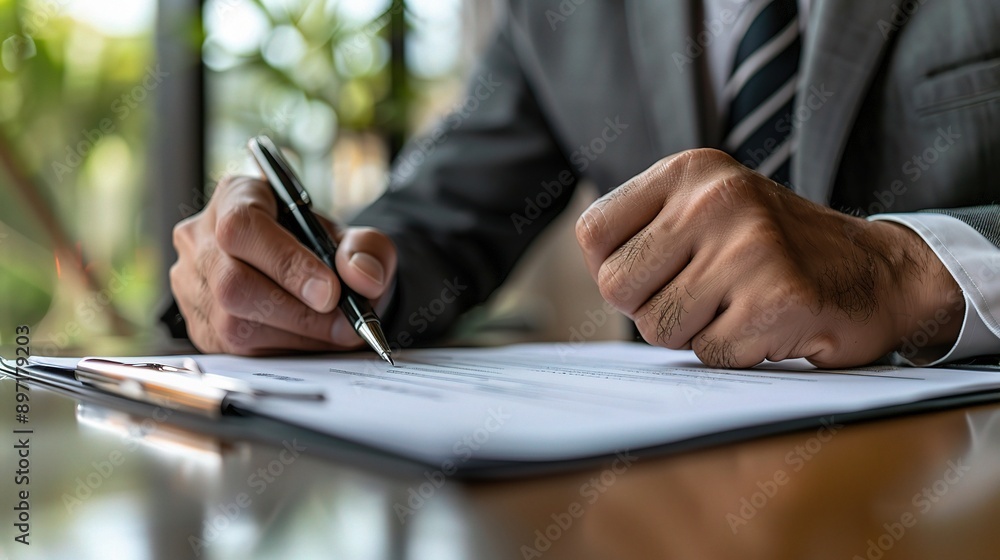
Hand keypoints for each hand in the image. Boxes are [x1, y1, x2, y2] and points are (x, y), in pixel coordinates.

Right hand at [170, 176, 396, 354]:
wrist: (314, 281)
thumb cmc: (326, 252)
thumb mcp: (357, 241)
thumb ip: (368, 250)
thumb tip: (362, 275)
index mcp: (237, 196)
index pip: (243, 227)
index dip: (286, 263)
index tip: (331, 292)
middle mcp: (201, 237)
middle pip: (233, 283)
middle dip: (297, 312)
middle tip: (344, 323)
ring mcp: (192, 283)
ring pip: (232, 323)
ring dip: (294, 336)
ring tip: (334, 332)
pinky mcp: (198, 325)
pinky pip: (234, 350)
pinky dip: (282, 351)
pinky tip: (310, 341)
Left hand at [576, 149, 961, 367]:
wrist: (877, 272)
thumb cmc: (771, 251)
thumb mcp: (706, 211)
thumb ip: (646, 231)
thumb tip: (597, 276)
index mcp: (690, 170)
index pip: (593, 233)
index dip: (615, 268)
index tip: (659, 272)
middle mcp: (716, 197)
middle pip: (616, 285)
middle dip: (650, 307)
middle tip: (701, 295)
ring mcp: (748, 245)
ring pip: (657, 327)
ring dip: (693, 332)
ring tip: (738, 305)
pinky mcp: (777, 298)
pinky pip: (708, 353)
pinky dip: (733, 352)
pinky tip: (766, 324)